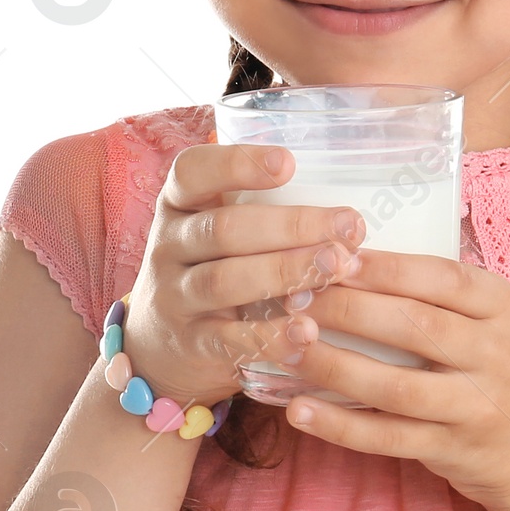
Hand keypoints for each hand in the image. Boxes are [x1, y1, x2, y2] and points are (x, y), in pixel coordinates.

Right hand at [117, 141, 366, 407]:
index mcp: (179, 206)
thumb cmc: (210, 270)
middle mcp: (169, 247)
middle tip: (349, 226)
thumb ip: (261, 214)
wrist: (160, 347)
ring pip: (224, 281)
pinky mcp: (191, 344)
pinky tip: (307, 332)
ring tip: (336, 267)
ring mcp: (175, 297)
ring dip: (285, 272)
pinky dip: (270, 336)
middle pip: (224, 229)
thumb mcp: (215, 234)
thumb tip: (345, 210)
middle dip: (291, 226)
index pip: (193, 172)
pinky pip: (229, 339)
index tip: (289, 162)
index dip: (237, 163)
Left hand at [275, 247, 509, 510]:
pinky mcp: (453, 449)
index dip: (382, 266)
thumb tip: (353, 254)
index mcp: (501, 307)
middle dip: (347, 308)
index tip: (329, 252)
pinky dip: (340, 426)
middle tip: (292, 296)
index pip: (440, 277)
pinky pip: (389, 437)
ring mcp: (475, 406)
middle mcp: (494, 354)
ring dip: (334, 365)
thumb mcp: (497, 319)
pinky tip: (299, 410)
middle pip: (414, 325)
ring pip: (396, 386)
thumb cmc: (507, 372)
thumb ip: (442, 294)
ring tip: (286, 346)